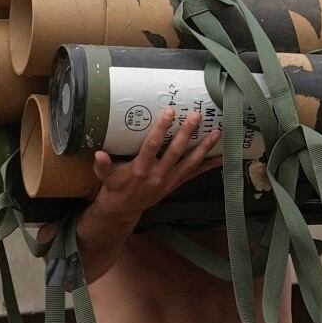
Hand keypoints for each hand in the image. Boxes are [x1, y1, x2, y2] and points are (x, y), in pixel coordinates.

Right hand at [86, 105, 221, 239]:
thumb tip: (98, 154)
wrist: (124, 210)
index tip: (170, 112)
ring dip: (204, 147)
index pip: (153, 145)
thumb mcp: (106, 177)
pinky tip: (223, 157)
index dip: (161, 128)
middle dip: (187, 132)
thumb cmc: (115, 188)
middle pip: (176, 150)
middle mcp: (158, 174)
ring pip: (191, 162)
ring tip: (217, 132)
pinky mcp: (176, 183)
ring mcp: (170, 180)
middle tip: (197, 116)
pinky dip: (209, 165)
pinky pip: (195, 173)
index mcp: (141, 169)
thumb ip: (102, 165)